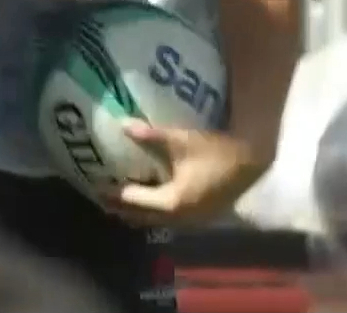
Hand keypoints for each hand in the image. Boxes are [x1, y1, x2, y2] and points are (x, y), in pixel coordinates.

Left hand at [108, 119, 269, 226]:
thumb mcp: (181, 141)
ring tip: (120, 197)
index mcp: (170, 204)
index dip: (111, 193)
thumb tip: (122, 125)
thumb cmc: (216, 151)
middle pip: (141, 218)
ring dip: (137, 211)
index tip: (93, 185)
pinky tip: (150, 195)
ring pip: (155, 220)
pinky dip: (153, 209)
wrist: (252, 162)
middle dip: (120, 207)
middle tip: (101, 194)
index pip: (132, 201)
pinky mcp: (200, 216)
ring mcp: (191, 221)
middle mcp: (178, 219)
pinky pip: (168, 217)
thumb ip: (150, 136)